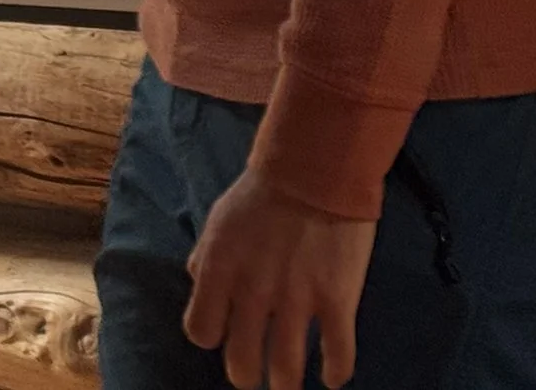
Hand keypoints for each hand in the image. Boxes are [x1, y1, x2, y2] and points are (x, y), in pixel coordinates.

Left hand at [184, 167, 376, 388]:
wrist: (315, 168)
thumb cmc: (263, 192)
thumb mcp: (220, 220)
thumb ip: (207, 257)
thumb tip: (198, 284)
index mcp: (220, 270)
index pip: (201, 330)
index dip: (213, 336)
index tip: (225, 334)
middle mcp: (253, 293)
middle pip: (242, 362)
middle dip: (246, 375)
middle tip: (256, 375)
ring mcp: (297, 300)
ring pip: (287, 369)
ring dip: (286, 384)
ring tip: (288, 385)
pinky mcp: (337, 301)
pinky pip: (338, 354)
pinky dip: (336, 372)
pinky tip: (333, 376)